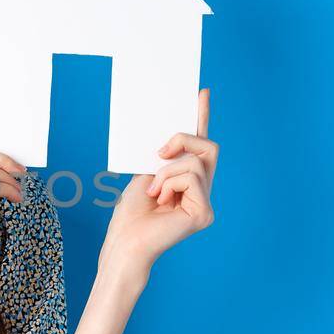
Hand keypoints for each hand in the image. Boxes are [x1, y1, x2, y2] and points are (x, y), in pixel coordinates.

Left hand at [101, 88, 218, 276]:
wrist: (125, 241)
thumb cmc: (131, 213)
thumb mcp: (147, 172)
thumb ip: (165, 155)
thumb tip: (173, 134)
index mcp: (188, 180)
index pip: (200, 145)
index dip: (201, 117)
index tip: (201, 92)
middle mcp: (202, 189)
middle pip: (208, 146)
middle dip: (182, 141)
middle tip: (158, 154)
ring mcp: (206, 202)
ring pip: (196, 161)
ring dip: (166, 171)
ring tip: (153, 192)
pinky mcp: (204, 212)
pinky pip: (191, 177)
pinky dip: (169, 183)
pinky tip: (160, 201)